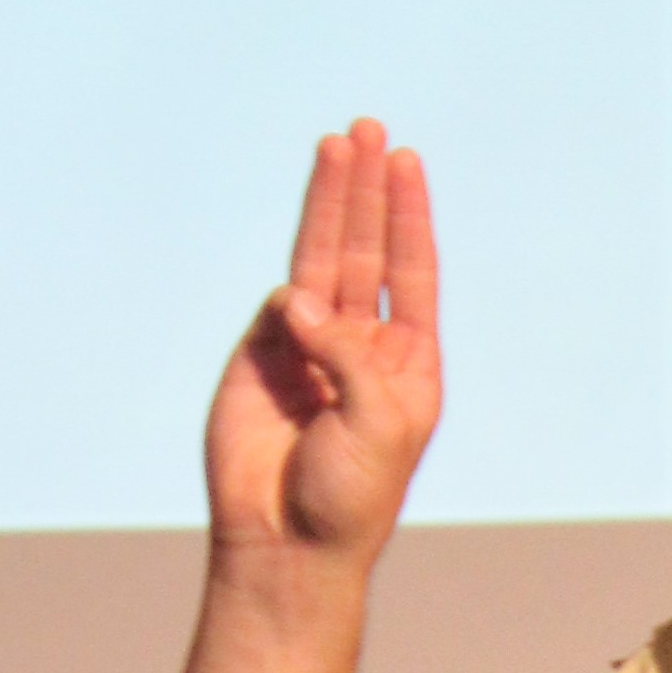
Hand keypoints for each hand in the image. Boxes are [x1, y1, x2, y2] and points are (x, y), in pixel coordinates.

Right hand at [206, 119, 441, 568]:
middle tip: (368, 130)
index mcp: (406, 364)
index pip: (410, 271)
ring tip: (336, 145)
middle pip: (365, 250)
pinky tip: (296, 317)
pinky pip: (277, 306)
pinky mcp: (261, 356)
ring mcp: (308, 347)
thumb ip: (346, 352)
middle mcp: (360, 346)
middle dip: (366, 191)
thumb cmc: (349, 496)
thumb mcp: (377, 421)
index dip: (406, 216)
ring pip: (319, 261)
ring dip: (328, 204)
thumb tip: (296, 298)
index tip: (405, 162)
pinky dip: (288, 299)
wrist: (285, 542)